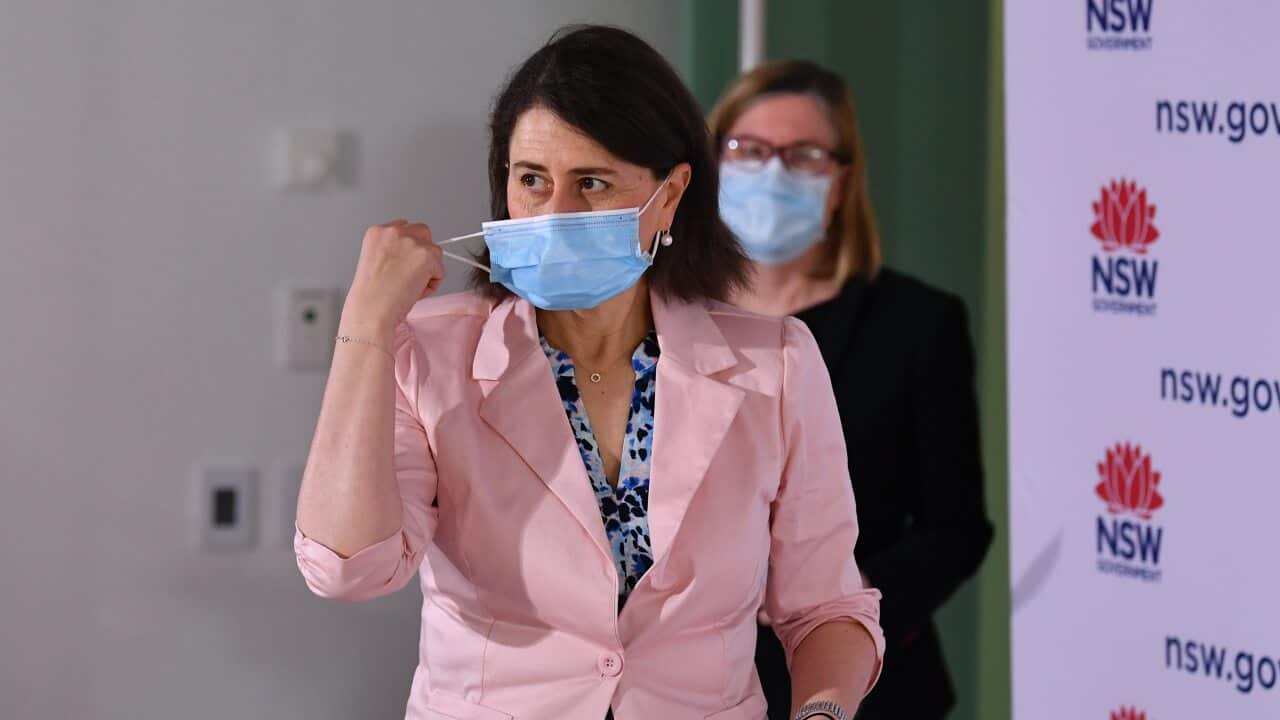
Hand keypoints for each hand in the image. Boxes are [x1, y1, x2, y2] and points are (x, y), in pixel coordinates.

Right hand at [341, 220, 444, 339]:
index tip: (404, 263)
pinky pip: (440, 270)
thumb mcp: (375, 262)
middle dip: (422, 252)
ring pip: (434, 252)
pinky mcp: (426, 256)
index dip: (407, 248)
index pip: (403, 228)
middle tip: (412, 274)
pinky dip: (432, 284)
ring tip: (410, 286)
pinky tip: (415, 292)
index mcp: (377, 232)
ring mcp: (411, 242)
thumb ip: (393, 252)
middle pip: (423, 232)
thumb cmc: (370, 296)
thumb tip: (412, 256)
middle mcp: (393, 232)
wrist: (370, 311)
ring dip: (429, 269)